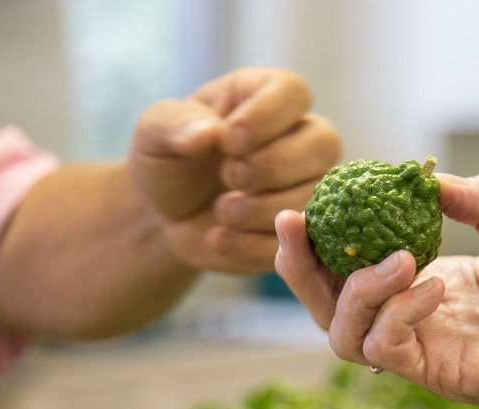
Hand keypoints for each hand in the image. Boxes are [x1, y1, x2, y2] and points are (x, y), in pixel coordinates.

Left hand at [130, 67, 340, 273]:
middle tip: (228, 176)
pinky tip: (220, 239)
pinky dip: (254, 245)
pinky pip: (299, 242)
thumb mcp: (155, 133)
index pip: (293, 93)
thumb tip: (207, 133)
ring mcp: (306, 185)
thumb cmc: (167, 160)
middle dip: (272, 166)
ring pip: (315, 196)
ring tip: (221, 212)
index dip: (268, 116)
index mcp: (264, 97)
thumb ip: (175, 125)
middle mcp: (298, 136)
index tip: (229, 140)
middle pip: (323, 142)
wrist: (166, 215)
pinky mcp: (300, 231)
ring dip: (263, 209)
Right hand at [275, 171, 478, 408]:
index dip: (321, 240)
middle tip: (295, 224)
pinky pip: (388, 350)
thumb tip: (429, 179)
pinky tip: (434, 285)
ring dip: (353, 291)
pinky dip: (397, 314)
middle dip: (300, 268)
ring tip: (399, 258)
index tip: (309, 201)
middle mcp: (418, 321)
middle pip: (329, 306)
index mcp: (431, 287)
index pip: (353, 270)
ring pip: (345, 335)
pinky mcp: (440, 376)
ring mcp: (426, 352)